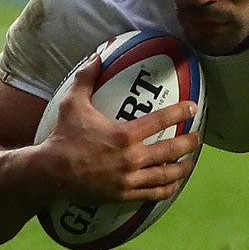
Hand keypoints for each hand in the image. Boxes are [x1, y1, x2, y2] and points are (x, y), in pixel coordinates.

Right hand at [35, 69, 198, 204]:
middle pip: (171, 150)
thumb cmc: (62, 135)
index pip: (161, 120)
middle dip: (189, 142)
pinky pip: (153, 194)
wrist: (50, 172)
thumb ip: (87, 77)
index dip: (180, 112)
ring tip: (190, 162)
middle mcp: (131, 158)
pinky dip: (167, 188)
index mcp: (124, 135)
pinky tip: (174, 184)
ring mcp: (128, 179)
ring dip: (182, 168)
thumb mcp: (72, 102)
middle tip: (198, 137)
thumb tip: (98, 54)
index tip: (193, 108)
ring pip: (165, 175)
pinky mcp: (123, 195)